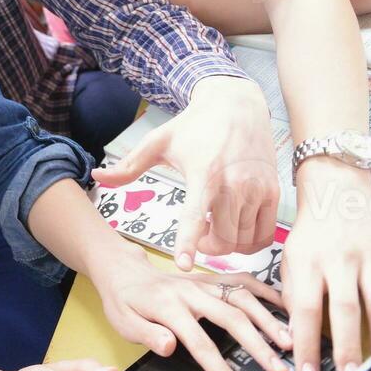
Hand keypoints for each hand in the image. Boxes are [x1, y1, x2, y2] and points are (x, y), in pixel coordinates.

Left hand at [91, 248, 291, 370]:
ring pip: (243, 298)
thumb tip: (170, 347)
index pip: (200, 343)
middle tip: (279, 370)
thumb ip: (147, 335)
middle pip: (232, 318)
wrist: (125, 271)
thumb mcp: (124, 323)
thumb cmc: (125, 303)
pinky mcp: (213, 278)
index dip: (222, 369)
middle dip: (258, 346)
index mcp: (169, 307)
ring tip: (290, 343)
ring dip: (268, 319)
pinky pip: (244, 281)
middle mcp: (192, 292)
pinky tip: (286, 307)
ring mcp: (205, 282)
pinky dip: (267, 292)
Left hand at [93, 76, 278, 263]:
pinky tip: (235, 227)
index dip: (189, 244)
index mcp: (203, 174)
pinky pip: (265, 234)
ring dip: (228, 245)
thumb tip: (97, 176)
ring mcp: (257, 189)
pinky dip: (249, 242)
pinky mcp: (273, 192)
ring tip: (215, 226)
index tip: (184, 265)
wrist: (237, 105)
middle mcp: (234, 184)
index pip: (195, 217)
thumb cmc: (194, 126)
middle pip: (223, 239)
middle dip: (207, 248)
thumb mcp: (158, 142)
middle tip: (199, 235)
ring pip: (244, 241)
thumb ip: (129, 165)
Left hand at [281, 163, 370, 370]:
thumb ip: (292, 296)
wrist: (338, 193)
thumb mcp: (289, 260)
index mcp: (308, 262)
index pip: (304, 309)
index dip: (305, 344)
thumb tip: (294, 338)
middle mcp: (340, 260)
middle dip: (347, 349)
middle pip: (346, 311)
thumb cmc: (311, 235)